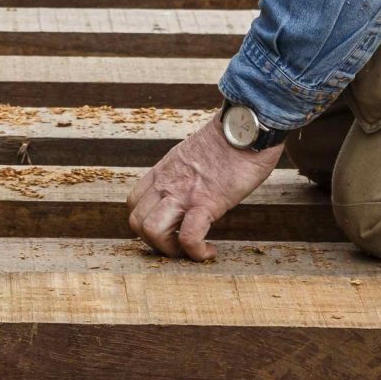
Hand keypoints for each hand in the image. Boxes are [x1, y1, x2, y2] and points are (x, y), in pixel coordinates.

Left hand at [126, 115, 279, 261]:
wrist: (247, 127)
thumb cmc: (230, 139)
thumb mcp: (194, 153)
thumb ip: (186, 171)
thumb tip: (195, 184)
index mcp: (163, 170)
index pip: (134, 202)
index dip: (146, 223)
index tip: (168, 229)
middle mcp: (167, 183)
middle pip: (136, 222)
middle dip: (154, 242)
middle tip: (179, 244)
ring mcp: (183, 193)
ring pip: (153, 231)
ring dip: (170, 250)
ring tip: (191, 250)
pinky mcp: (206, 202)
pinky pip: (189, 237)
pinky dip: (197, 252)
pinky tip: (210, 252)